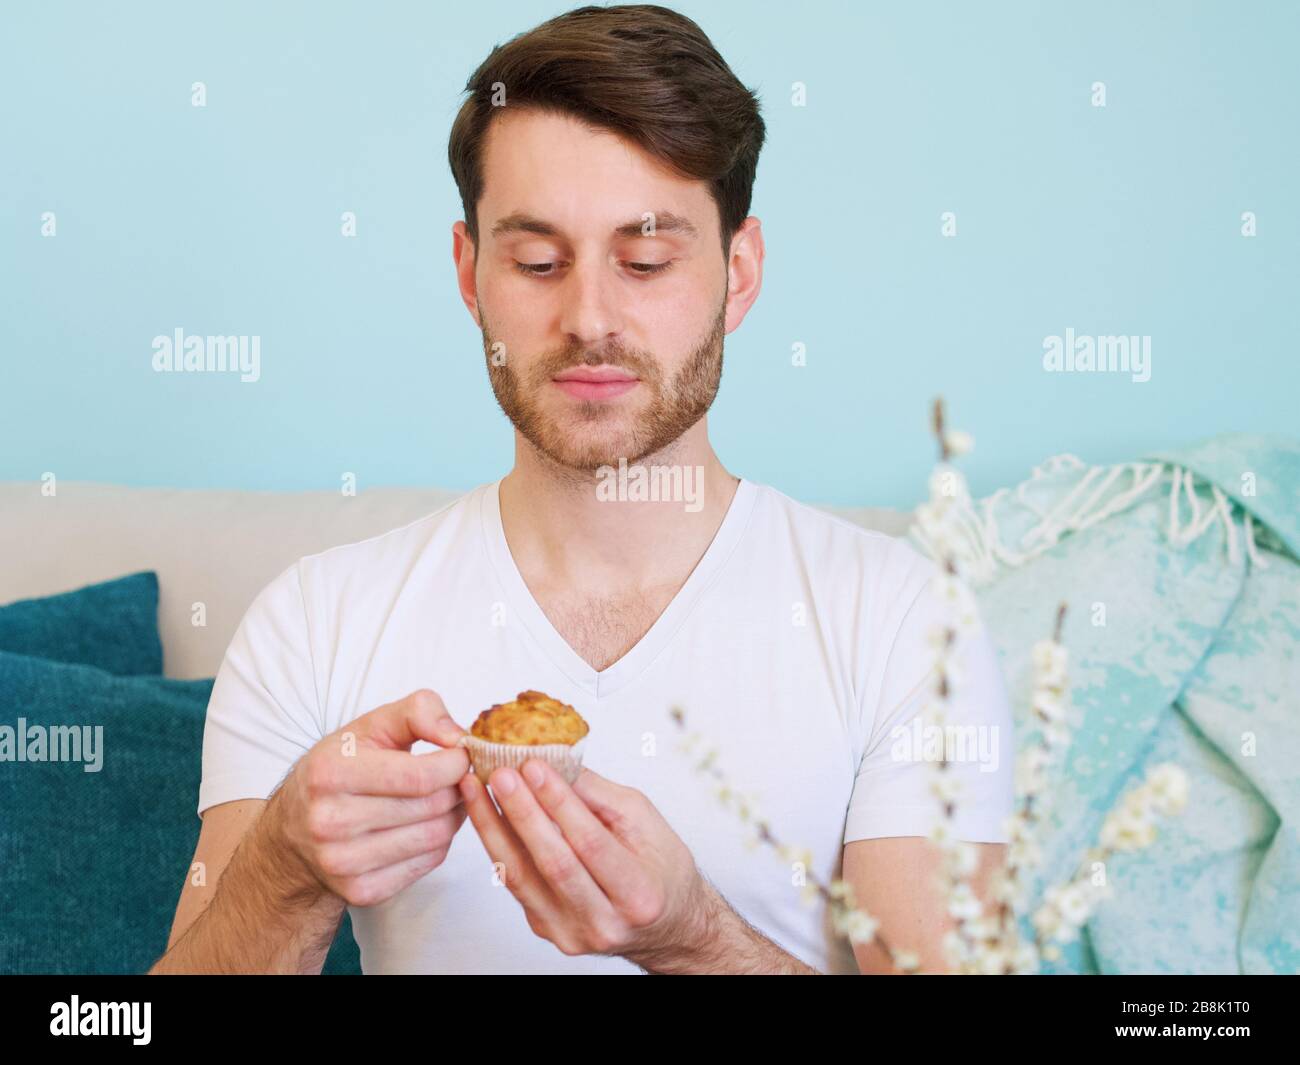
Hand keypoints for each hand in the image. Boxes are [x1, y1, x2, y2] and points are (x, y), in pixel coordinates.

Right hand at [273, 689, 469, 906]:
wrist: (294, 830)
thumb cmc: (340, 768)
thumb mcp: (370, 725)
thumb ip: (419, 711)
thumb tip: (459, 736)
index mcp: (331, 773)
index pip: (420, 776)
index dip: (456, 763)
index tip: (462, 755)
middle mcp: (330, 821)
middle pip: (431, 807)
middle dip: (457, 787)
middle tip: (459, 776)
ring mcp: (343, 862)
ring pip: (435, 837)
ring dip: (454, 814)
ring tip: (447, 797)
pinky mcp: (360, 891)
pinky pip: (428, 863)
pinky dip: (440, 841)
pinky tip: (428, 823)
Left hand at [459, 758, 713, 968]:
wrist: (664, 924)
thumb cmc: (661, 867)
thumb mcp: (644, 822)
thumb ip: (598, 795)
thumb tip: (553, 761)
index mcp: (638, 895)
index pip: (590, 843)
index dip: (560, 803)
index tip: (535, 766)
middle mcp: (604, 923)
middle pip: (553, 863)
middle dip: (522, 812)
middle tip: (500, 773)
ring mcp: (571, 933)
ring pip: (523, 876)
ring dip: (494, 827)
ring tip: (476, 789)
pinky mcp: (546, 929)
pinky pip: (516, 883)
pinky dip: (498, 844)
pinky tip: (485, 814)